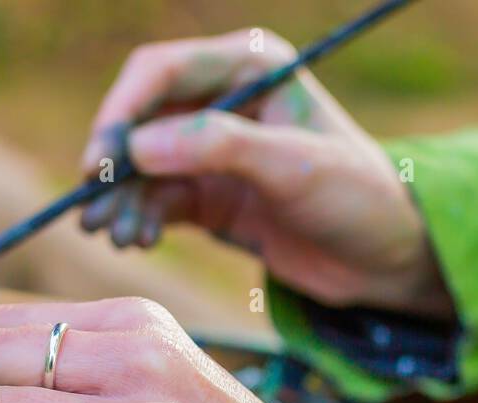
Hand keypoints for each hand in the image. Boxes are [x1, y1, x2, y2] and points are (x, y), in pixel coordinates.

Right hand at [79, 29, 453, 318]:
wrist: (385, 260)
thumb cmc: (359, 198)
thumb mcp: (296, 167)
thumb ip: (220, 148)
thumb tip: (139, 148)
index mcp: (250, 66)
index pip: (161, 71)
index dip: (121, 112)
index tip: (100, 161)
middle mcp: (223, 100)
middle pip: (139, 119)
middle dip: (113, 164)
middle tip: (91, 208)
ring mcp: (211, 150)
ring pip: (141, 166)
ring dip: (121, 200)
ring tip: (118, 237)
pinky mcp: (207, 194)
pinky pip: (154, 201)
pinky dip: (138, 220)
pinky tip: (139, 243)